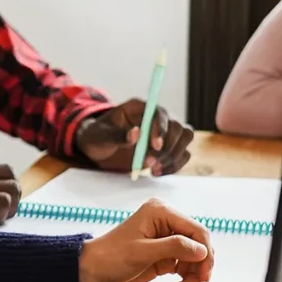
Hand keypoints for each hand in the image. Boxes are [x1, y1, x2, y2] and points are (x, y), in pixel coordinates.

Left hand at [75, 99, 195, 175]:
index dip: (161, 129)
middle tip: (149, 162)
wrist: (98, 148)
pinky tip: (157, 173)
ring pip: (184, 139)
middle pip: (177, 127)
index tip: (155, 147)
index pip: (160, 113)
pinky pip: (182, 154)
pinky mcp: (166, 148)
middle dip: (167, 147)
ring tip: (153, 169)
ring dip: (173, 156)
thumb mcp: (100, 136)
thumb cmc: (97, 136)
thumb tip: (135, 133)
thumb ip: (117, 135)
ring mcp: (164, 133)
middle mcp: (156, 118)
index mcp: (140, 108)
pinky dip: (174, 165)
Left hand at [77, 198, 212, 281]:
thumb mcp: (142, 252)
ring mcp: (166, 242)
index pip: (197, 231)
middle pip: (199, 248)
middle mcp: (166, 224)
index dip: (205, 254)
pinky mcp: (164, 258)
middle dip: (196, 272)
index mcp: (161, 212)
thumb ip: (174, 248)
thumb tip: (202, 250)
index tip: (204, 277)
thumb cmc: (109, 258)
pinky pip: (185, 271)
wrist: (90, 274)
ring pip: (194, 262)